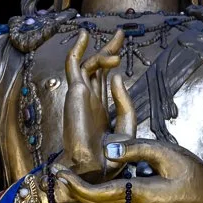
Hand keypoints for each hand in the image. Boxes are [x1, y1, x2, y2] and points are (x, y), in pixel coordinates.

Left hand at [57, 136, 202, 202]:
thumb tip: (108, 148)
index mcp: (139, 194)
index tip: (60, 173)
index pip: (99, 193)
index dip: (77, 185)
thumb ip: (137, 149)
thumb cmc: (194, 176)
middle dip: (71, 192)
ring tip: (60, 197)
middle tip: (53, 176)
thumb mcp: (169, 154)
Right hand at [62, 28, 124, 175]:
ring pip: (88, 64)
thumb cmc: (109, 155)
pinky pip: (75, 66)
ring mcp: (80, 95)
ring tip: (118, 43)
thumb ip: (125, 102)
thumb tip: (117, 76)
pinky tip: (86, 37)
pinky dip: (79, 51)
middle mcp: (89, 99)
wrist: (94, 168)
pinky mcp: (75, 92)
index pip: (106, 79)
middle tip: (119, 34)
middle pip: (98, 68)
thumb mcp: (127, 126)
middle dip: (108, 49)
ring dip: (102, 52)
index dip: (112, 62)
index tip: (121, 49)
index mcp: (100, 108)